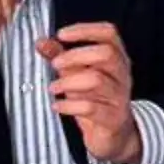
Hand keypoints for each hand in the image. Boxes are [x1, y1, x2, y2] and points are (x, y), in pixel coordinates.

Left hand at [38, 22, 140, 163]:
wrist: (115, 134)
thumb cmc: (96, 99)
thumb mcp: (78, 74)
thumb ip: (61, 56)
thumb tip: (41, 42)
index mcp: (117, 57)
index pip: (108, 33)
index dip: (85, 30)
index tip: (61, 34)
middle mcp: (122, 73)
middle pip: (106, 53)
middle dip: (76, 55)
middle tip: (55, 64)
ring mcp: (119, 96)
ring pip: (97, 80)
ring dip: (69, 81)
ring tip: (53, 87)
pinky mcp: (113, 117)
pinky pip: (91, 108)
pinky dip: (70, 105)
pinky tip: (57, 106)